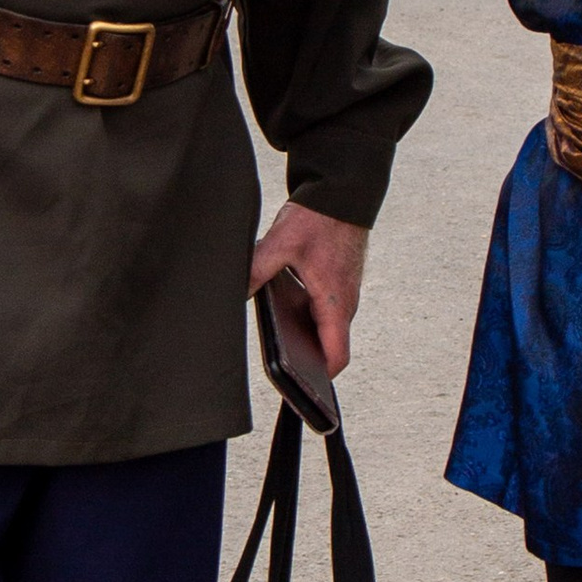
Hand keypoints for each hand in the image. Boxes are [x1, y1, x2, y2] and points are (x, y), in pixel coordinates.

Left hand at [248, 205, 369, 374]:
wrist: (342, 193)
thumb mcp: (281, 244)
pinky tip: (284, 316)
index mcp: (335, 302)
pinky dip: (308, 322)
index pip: (337, 356)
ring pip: (326, 331)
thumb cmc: (320, 218)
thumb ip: (257, 270)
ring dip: (307, 341)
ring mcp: (343, 295)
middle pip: (330, 348)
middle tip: (283, 372)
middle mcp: (344, 304)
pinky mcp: (337, 285)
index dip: (320, 378)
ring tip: (280, 347)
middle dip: (309, 363)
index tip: (301, 387)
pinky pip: (324, 314)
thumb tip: (236, 293)